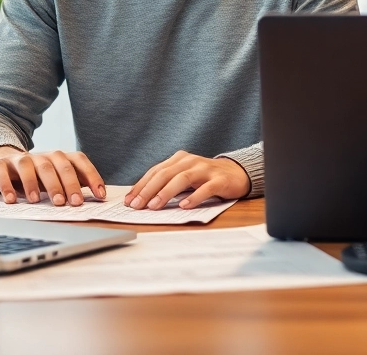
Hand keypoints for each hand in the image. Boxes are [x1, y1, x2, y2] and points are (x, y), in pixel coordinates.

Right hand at [0, 146, 105, 205]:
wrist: (0, 161)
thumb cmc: (34, 175)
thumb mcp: (55, 177)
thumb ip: (75, 182)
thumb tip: (100, 195)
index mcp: (54, 158)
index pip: (76, 162)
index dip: (90, 176)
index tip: (99, 195)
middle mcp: (34, 157)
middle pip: (48, 165)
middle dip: (56, 184)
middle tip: (62, 202)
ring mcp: (11, 161)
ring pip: (22, 165)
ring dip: (27, 183)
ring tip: (31, 201)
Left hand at [125, 151, 250, 209]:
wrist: (237, 173)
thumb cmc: (206, 178)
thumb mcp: (185, 177)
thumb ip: (168, 183)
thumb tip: (143, 199)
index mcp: (179, 159)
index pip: (156, 171)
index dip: (141, 185)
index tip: (129, 200)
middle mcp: (190, 161)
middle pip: (166, 174)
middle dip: (149, 190)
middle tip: (137, 204)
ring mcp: (205, 169)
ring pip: (182, 179)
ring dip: (166, 193)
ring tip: (154, 205)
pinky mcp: (220, 180)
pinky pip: (205, 189)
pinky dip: (194, 197)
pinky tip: (184, 206)